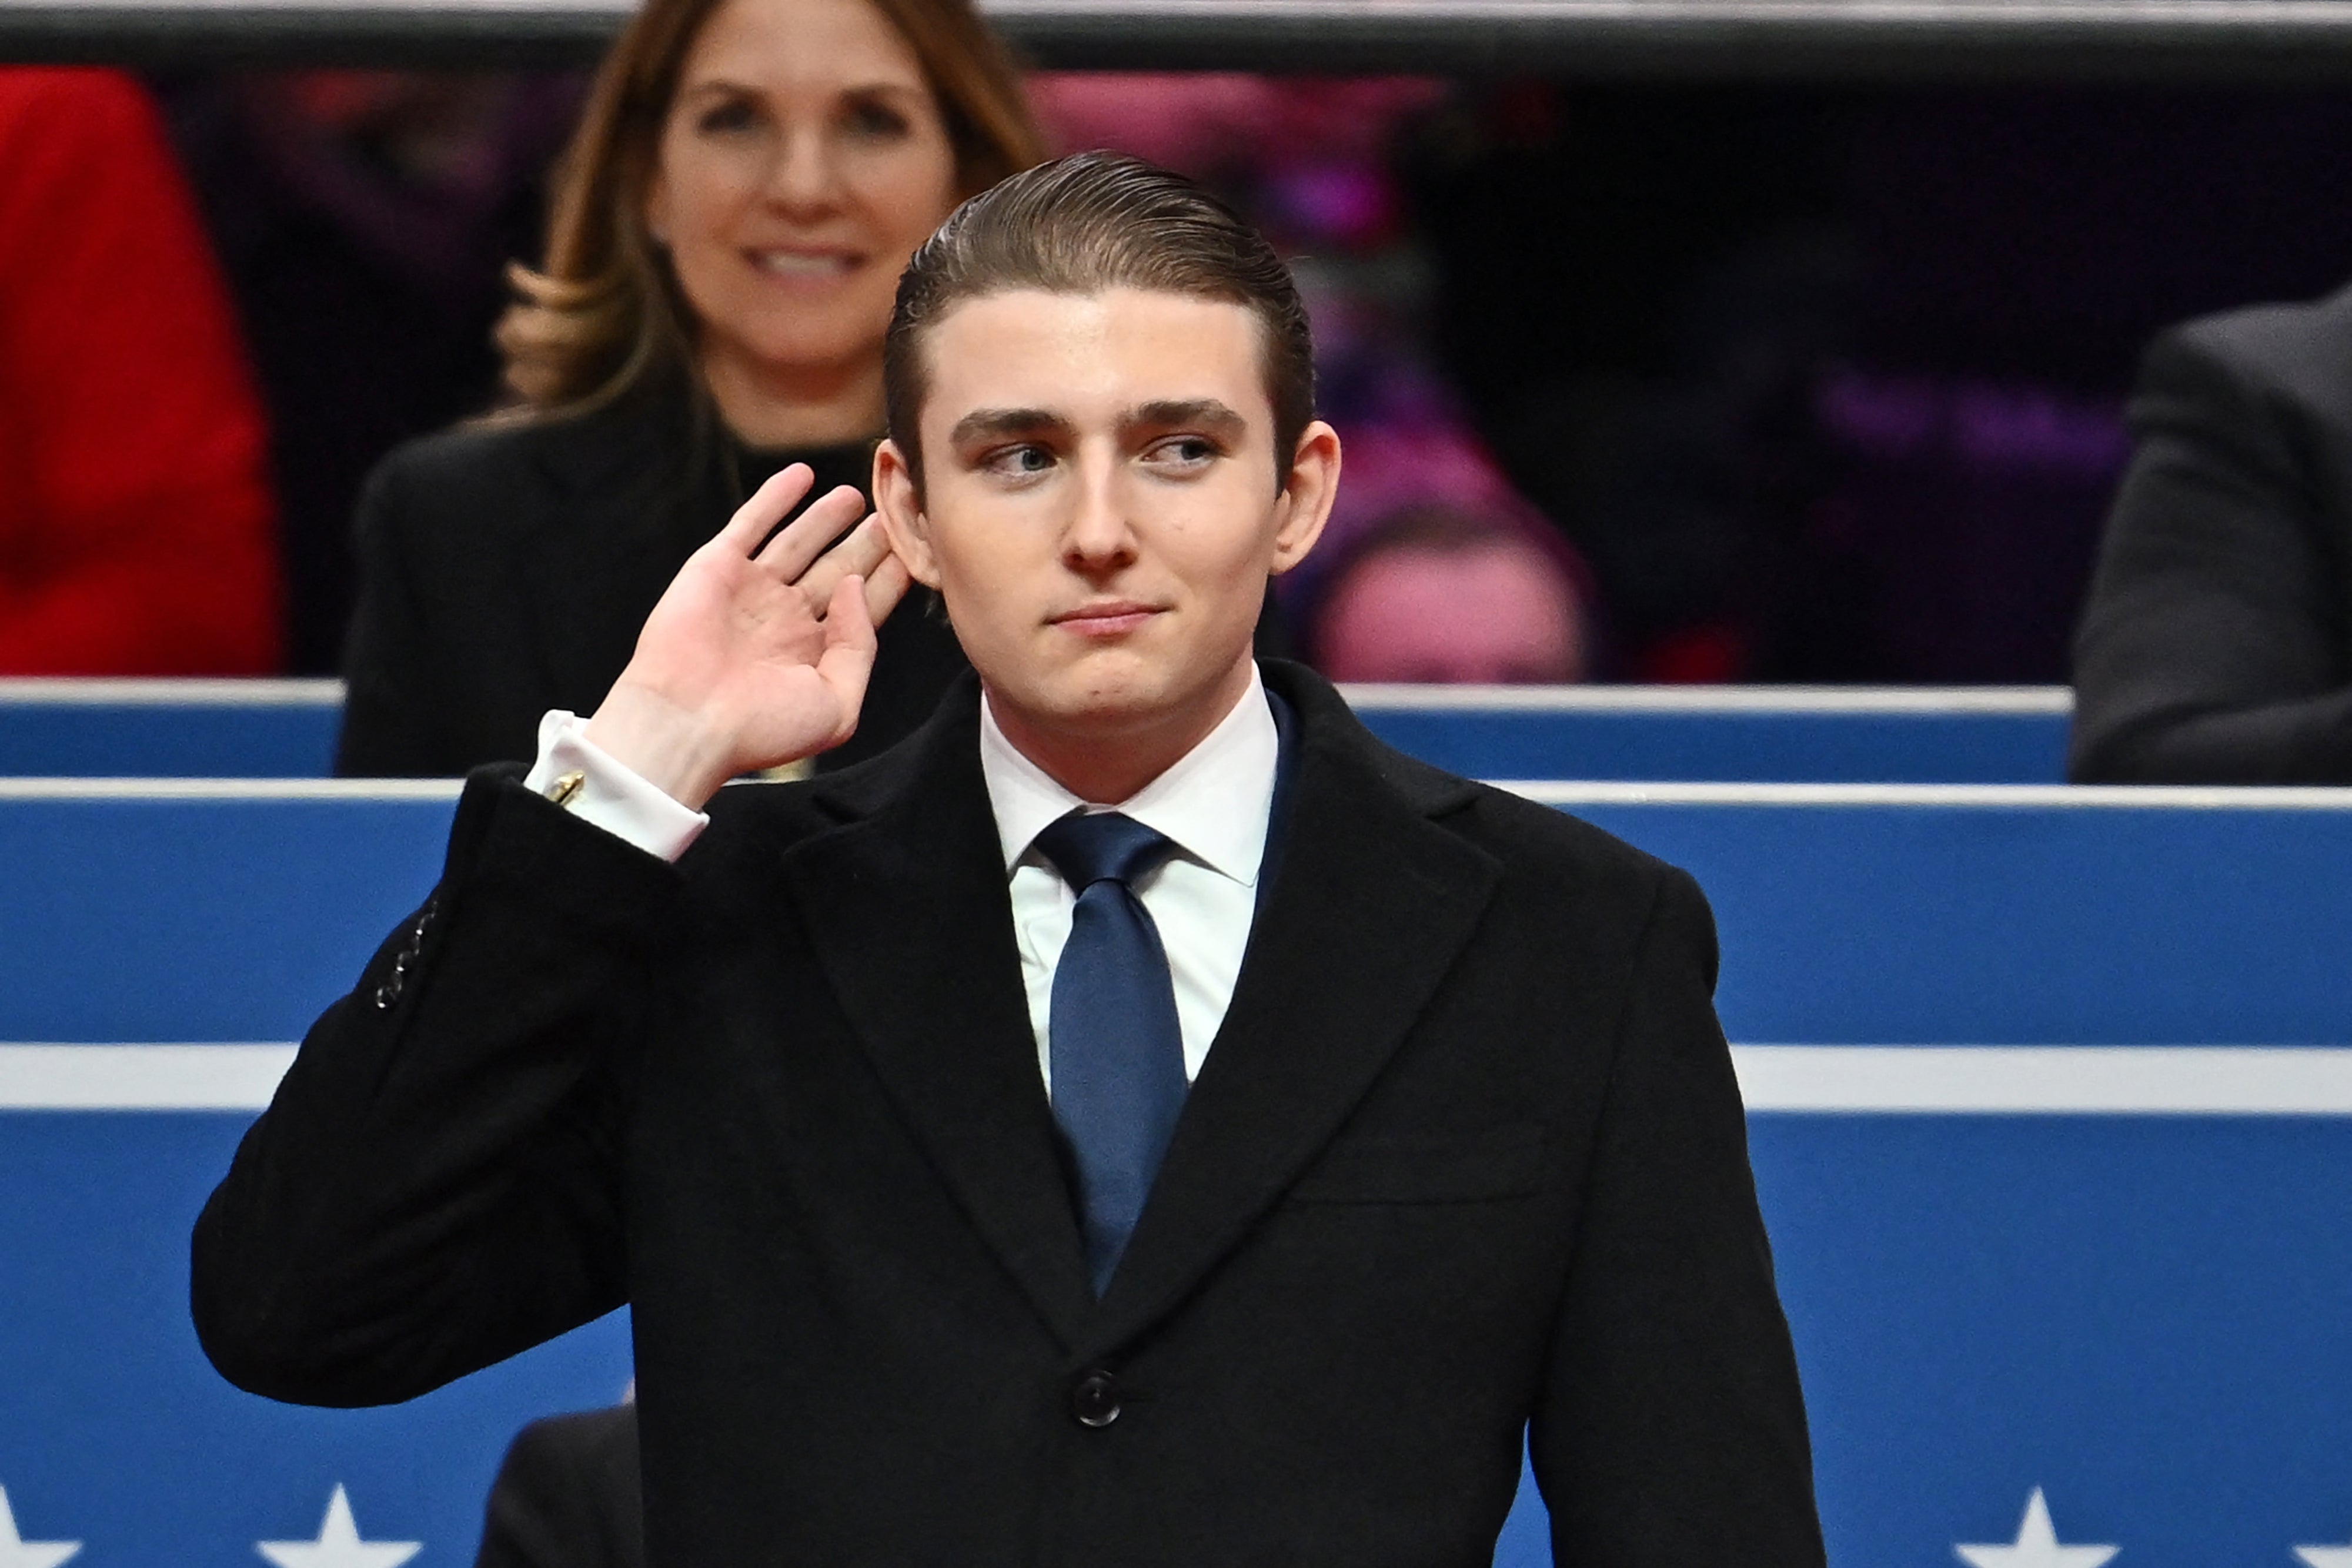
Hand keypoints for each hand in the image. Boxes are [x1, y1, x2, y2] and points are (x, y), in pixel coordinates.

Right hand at [585, 464, 913, 808]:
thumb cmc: (762, 728)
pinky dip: (776, 497)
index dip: (888, 579)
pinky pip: (752, 523)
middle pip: (837, 569)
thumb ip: (860, 646)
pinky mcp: (718, 567)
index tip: (916, 550)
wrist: (688, 723)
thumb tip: (857, 585)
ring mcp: (752, 591)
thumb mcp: (838, 703)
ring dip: (827, 517)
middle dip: (866, 543)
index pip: (863, 607)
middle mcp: (786, 620)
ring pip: (800, 542)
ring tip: (857, 495)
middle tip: (895, 511)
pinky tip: (802, 475)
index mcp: (815, 654)